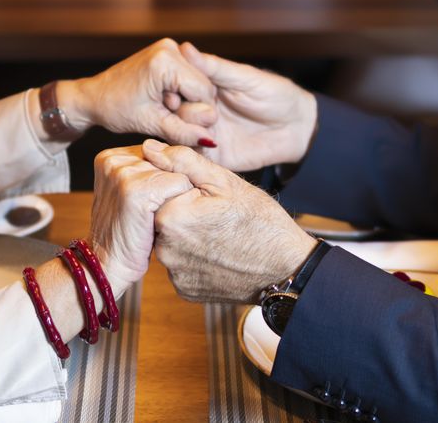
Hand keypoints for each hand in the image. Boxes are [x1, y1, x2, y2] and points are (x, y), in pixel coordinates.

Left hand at [60, 39, 218, 145]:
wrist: (93, 97)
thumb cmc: (115, 109)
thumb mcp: (150, 123)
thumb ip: (183, 132)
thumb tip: (211, 141)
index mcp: (165, 62)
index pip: (203, 92)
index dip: (197, 114)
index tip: (176, 122)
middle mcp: (170, 48)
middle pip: (204, 86)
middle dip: (192, 106)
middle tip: (166, 115)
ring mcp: (169, 47)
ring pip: (198, 82)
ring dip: (187, 100)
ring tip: (162, 108)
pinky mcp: (167, 52)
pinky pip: (188, 77)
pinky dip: (181, 92)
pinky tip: (163, 100)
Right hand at [89, 145, 193, 289]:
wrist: (108, 264)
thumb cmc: (128, 231)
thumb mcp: (134, 192)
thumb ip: (149, 169)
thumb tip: (180, 149)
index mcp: (109, 156)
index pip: (160, 152)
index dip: (164, 179)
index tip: (148, 202)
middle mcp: (113, 160)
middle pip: (169, 160)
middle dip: (170, 187)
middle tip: (151, 212)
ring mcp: (123, 173)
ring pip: (177, 171)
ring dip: (175, 196)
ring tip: (154, 216)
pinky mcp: (137, 190)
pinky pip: (181, 184)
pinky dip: (180, 204)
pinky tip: (161, 219)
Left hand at [142, 139, 317, 302]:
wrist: (287, 269)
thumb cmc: (261, 222)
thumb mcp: (225, 182)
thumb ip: (182, 161)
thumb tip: (150, 148)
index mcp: (170, 217)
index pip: (160, 191)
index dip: (185, 188)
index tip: (209, 197)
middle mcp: (165, 249)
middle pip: (162, 218)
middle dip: (184, 212)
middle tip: (216, 216)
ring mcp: (174, 274)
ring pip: (171, 242)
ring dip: (187, 235)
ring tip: (219, 235)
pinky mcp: (184, 289)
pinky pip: (181, 266)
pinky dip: (195, 258)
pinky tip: (218, 253)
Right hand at [166, 42, 317, 171]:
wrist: (297, 128)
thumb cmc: (276, 96)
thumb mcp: (245, 78)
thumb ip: (214, 68)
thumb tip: (185, 48)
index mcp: (206, 88)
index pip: (179, 87)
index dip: (177, 88)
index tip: (182, 89)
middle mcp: (201, 110)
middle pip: (175, 111)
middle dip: (185, 110)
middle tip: (210, 111)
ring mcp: (206, 133)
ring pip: (180, 133)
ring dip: (189, 130)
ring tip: (212, 126)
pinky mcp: (214, 155)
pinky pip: (194, 156)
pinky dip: (195, 149)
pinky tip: (209, 142)